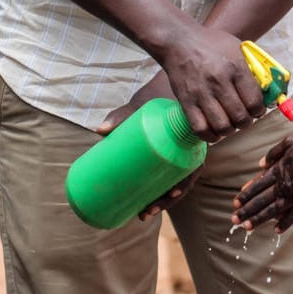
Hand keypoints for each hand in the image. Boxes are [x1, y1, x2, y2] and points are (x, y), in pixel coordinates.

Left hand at [97, 74, 201, 218]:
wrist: (168, 80)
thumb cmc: (157, 93)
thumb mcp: (143, 103)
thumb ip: (123, 115)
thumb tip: (99, 131)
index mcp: (191, 138)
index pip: (193, 168)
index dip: (182, 185)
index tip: (168, 195)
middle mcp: (189, 149)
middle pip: (183, 181)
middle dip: (166, 200)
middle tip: (146, 212)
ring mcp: (181, 152)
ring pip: (175, 182)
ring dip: (162, 200)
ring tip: (143, 214)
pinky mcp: (171, 152)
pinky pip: (170, 175)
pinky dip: (161, 189)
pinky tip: (149, 203)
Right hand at [150, 25, 264, 140]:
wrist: (178, 42)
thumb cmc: (211, 45)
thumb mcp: (237, 48)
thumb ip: (253, 68)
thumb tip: (268, 89)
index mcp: (235, 67)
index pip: (255, 101)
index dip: (259, 110)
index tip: (257, 110)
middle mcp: (219, 82)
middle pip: (240, 117)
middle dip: (246, 122)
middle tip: (244, 118)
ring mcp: (201, 93)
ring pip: (222, 126)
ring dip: (230, 130)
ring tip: (230, 124)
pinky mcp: (186, 102)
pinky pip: (200, 129)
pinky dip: (210, 135)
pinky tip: (215, 131)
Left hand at [232, 124, 292, 232]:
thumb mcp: (291, 142)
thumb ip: (274, 153)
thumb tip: (261, 164)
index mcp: (279, 170)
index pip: (257, 185)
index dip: (246, 195)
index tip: (235, 202)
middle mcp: (283, 185)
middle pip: (261, 200)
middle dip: (246, 211)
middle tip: (233, 219)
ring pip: (272, 210)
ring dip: (258, 219)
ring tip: (246, 227)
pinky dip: (284, 224)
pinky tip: (276, 230)